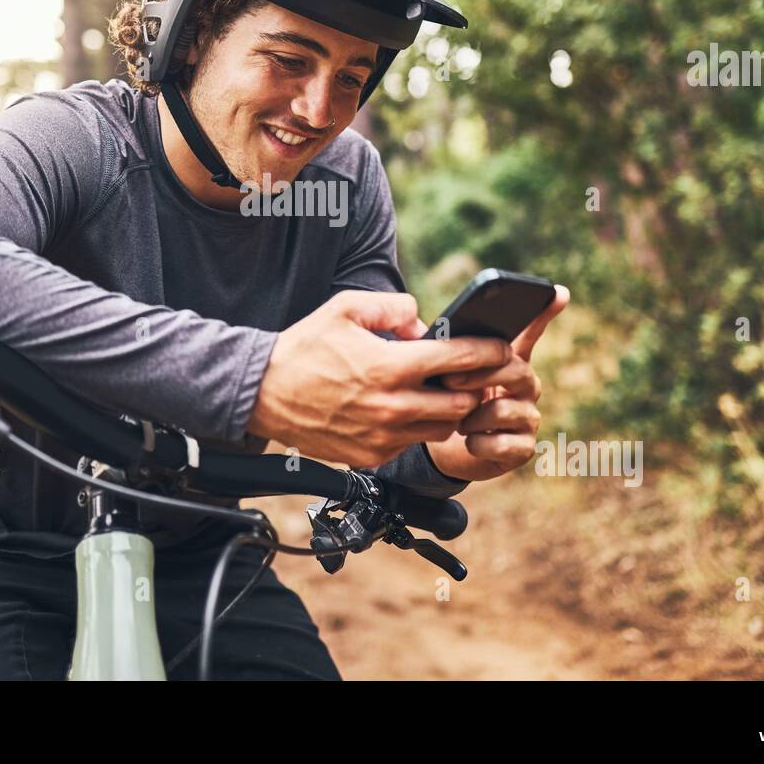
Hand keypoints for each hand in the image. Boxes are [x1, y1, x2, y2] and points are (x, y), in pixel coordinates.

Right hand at [248, 290, 515, 468]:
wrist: (262, 392)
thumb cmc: (304, 348)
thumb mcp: (345, 308)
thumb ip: (393, 307)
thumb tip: (423, 322)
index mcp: (389, 367)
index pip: (459, 360)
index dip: (489, 353)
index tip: (502, 348)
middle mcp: (391, 406)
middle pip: (461, 403)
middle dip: (473, 387)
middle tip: (471, 374)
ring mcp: (382, 436)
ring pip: (442, 429)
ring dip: (448, 411)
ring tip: (437, 391)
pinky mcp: (371, 456)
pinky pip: (411, 444)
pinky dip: (416, 427)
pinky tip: (402, 409)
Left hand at [425, 285, 569, 481]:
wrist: (448, 451)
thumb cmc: (451, 405)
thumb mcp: (448, 376)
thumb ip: (452, 356)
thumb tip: (439, 337)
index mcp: (509, 363)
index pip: (529, 333)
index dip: (544, 314)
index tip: (558, 292)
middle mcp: (527, 387)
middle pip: (515, 369)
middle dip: (479, 374)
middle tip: (449, 380)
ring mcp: (529, 418)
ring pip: (505, 409)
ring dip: (472, 417)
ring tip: (460, 421)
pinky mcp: (523, 449)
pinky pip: (502, 444)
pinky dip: (478, 444)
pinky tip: (471, 442)